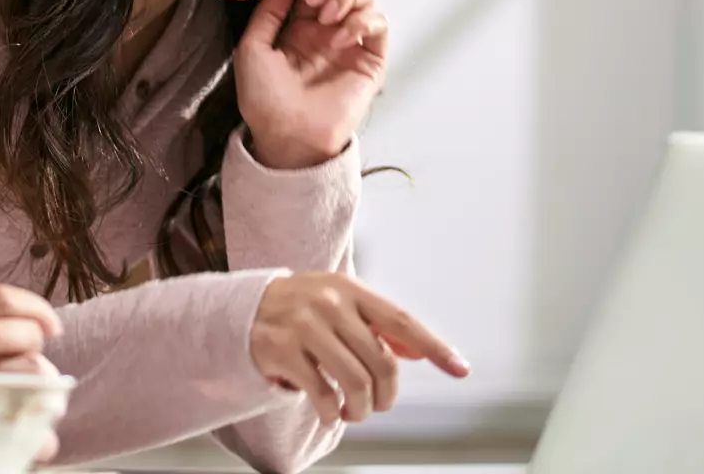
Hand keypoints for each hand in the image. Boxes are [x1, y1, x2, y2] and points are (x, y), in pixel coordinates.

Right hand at [0, 261, 63, 468]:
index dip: (30, 305)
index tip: (47, 321)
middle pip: (19, 348)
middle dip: (32, 344)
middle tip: (29, 353)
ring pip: (22, 394)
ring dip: (38, 389)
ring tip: (32, 391)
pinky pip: (10, 443)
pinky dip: (30, 437)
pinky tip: (29, 432)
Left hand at [234, 0, 388, 169]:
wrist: (286, 135)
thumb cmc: (264, 98)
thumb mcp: (253, 48)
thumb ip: (269, 11)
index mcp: (301, 25)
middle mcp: (329, 30)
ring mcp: (351, 43)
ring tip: (327, 16)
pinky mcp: (370, 60)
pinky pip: (379, 24)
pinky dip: (363, 20)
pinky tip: (341, 36)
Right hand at [250, 272, 468, 425]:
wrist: (243, 309)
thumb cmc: (303, 309)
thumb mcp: (341, 304)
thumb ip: (378, 325)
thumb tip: (419, 351)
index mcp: (351, 290)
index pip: (402, 321)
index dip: (434, 346)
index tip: (460, 369)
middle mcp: (330, 304)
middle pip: (382, 362)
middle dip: (387, 394)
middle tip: (379, 405)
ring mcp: (304, 326)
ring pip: (356, 381)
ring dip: (362, 409)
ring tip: (354, 412)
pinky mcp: (282, 350)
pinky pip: (322, 393)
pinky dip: (332, 412)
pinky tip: (330, 411)